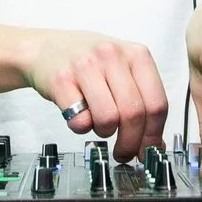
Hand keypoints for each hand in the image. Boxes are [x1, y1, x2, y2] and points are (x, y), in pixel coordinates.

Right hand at [22, 30, 169, 160]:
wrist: (44, 48)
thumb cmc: (88, 62)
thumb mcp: (122, 71)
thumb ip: (142, 101)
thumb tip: (154, 144)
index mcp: (136, 54)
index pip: (157, 104)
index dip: (153, 135)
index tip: (148, 150)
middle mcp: (112, 56)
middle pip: (134, 114)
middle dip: (130, 143)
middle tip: (123, 152)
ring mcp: (85, 66)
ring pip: (108, 119)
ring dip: (104, 132)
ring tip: (98, 124)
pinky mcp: (61, 80)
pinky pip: (79, 120)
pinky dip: (81, 127)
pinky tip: (79, 115)